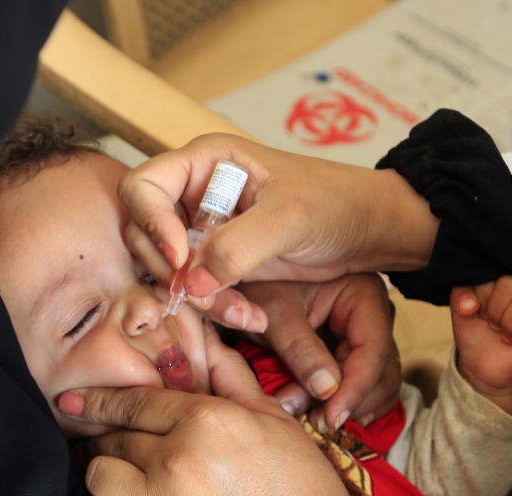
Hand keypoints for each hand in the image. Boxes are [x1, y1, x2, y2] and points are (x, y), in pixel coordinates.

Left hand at [61, 324, 363, 495]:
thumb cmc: (300, 487)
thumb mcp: (275, 420)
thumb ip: (233, 379)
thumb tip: (206, 344)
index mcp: (206, 419)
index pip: (134, 402)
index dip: (100, 401)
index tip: (76, 401)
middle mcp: (175, 457)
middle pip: (113, 438)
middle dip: (109, 438)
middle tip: (112, 443)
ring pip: (97, 475)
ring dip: (105, 473)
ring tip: (121, 476)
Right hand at [118, 133, 438, 299]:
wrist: (369, 231)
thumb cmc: (336, 204)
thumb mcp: (288, 219)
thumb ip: (236, 246)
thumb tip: (189, 280)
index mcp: (205, 162)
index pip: (143, 187)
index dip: (151, 223)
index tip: (180, 256)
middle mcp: (196, 194)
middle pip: (145, 235)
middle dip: (174, 272)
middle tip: (206, 295)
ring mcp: (205, 231)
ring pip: (169, 270)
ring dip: (198, 299)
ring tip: (245, 313)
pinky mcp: (219, 263)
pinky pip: (196, 290)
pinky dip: (216, 309)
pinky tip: (252, 316)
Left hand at [238, 274, 399, 429]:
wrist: (244, 284)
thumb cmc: (259, 286)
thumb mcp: (275, 313)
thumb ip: (300, 349)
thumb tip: (327, 391)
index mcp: (362, 294)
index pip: (373, 349)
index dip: (355, 388)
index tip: (330, 417)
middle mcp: (372, 316)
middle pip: (381, 371)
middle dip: (350, 401)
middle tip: (314, 421)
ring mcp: (365, 336)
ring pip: (377, 383)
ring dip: (349, 407)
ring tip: (312, 420)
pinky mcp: (351, 353)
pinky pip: (364, 385)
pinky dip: (348, 404)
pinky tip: (329, 417)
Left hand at [450, 276, 511, 415]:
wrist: (483, 369)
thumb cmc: (476, 337)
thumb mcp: (459, 312)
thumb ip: (460, 295)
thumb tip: (470, 304)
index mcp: (501, 281)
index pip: (492, 273)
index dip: (481, 298)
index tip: (479, 313)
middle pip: (510, 283)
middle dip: (495, 311)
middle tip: (494, 326)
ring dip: (511, 323)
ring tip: (507, 336)